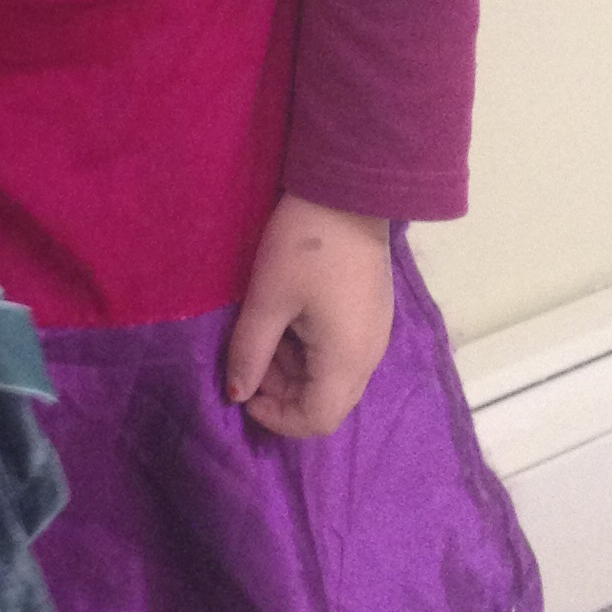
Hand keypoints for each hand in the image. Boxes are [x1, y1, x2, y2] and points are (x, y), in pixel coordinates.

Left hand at [223, 194, 394, 437]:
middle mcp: (369, 357)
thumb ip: (250, 352)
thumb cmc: (304, 247)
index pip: (316, 420)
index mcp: (346, 360)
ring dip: (294, 367)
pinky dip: (310, 348)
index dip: (276, 418)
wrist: (349, 191)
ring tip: (264, 329)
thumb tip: (236, 395)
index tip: (244, 392)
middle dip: (283, 391)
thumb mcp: (268, 299)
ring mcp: (374, 334)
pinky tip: (288, 315)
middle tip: (251, 355)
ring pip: (332, 376)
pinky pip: (340, 351)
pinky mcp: (371, 313)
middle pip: (326, 401)